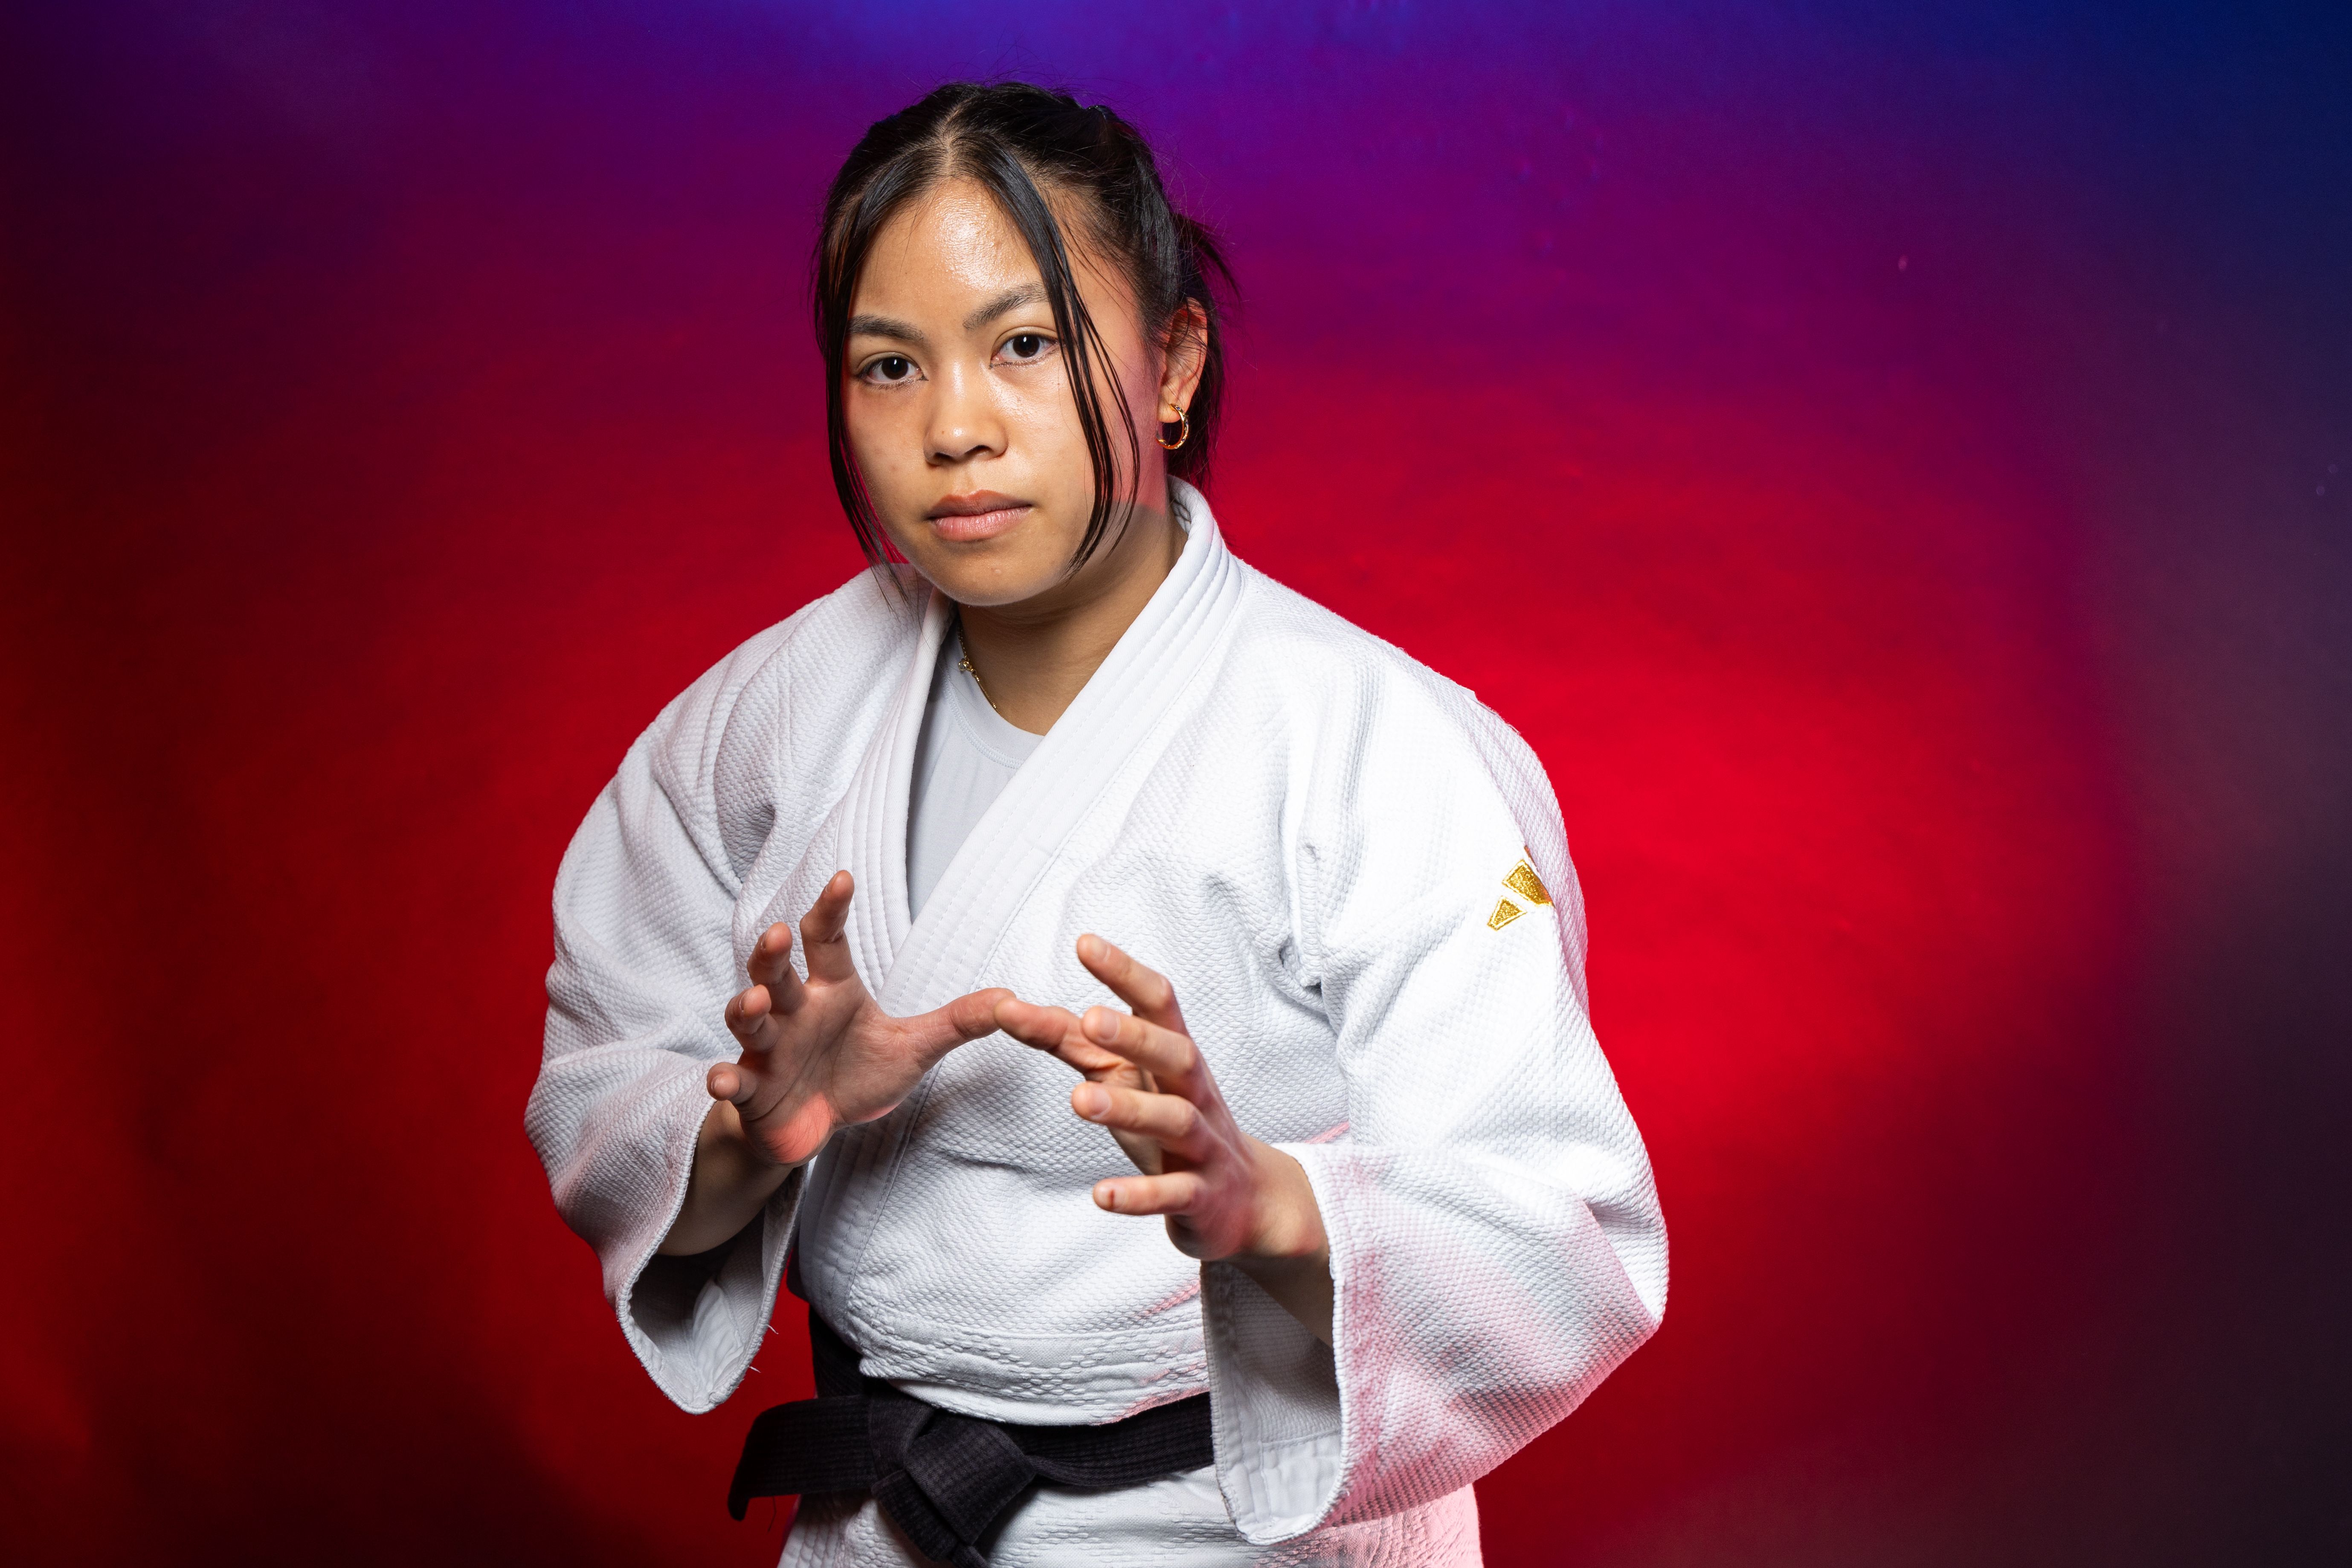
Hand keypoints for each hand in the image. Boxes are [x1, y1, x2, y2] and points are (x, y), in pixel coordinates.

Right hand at [712, 871, 1008, 1168]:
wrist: (816, 1124)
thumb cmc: (856, 1075)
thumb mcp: (913, 1049)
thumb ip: (956, 1022)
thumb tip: (1008, 998)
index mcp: (832, 991)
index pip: (827, 940)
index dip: (831, 909)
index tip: (842, 878)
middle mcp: (795, 1011)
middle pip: (777, 972)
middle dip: (773, 953)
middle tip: (779, 933)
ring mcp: (769, 1049)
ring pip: (749, 1020)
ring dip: (745, 1008)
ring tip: (754, 1001)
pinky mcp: (754, 1089)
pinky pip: (735, 1080)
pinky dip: (726, 1079)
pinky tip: (722, 1078)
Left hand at [994, 936, 1331, 1338]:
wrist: (1245, 1201)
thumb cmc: (1172, 1126)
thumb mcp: (1128, 1079)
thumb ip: (1076, 1045)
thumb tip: (1013, 1010)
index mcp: (1177, 1058)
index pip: (1159, 1004)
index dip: (1125, 973)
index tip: (1084, 944)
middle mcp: (1197, 1093)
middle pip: (1177, 1054)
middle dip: (1137, 1035)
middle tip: (1091, 1016)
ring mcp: (1204, 1146)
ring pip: (1175, 1120)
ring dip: (1129, 1109)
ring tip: (1078, 1101)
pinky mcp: (1201, 1195)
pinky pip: (1173, 1194)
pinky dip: (1139, 1195)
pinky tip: (1102, 1195)